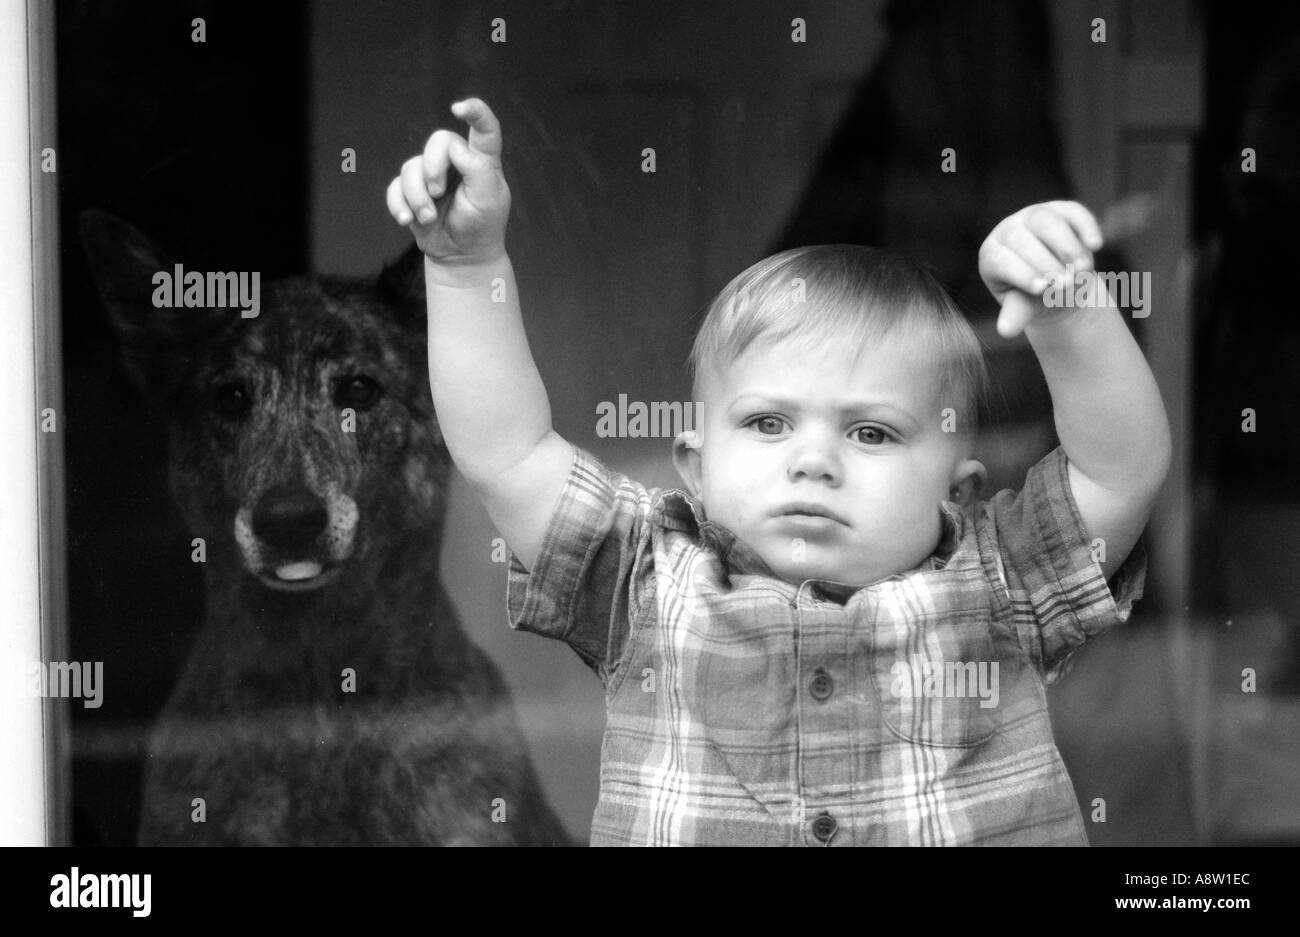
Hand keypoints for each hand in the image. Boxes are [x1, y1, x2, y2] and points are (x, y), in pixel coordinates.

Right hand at [386, 98, 510, 266]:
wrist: (462, 256)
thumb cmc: (482, 225)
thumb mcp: (490, 199)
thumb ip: (477, 169)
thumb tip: (455, 148)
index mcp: (482, 160)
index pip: (484, 129)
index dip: (475, 111)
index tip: (459, 108)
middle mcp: (456, 162)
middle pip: (437, 141)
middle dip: (433, 167)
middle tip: (438, 193)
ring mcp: (431, 176)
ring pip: (411, 166)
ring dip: (417, 195)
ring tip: (427, 217)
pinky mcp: (412, 193)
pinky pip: (395, 187)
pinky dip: (398, 203)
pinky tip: (407, 219)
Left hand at [978, 200, 1104, 337]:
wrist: (1063, 283)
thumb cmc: (1037, 296)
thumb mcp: (1027, 306)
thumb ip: (1018, 313)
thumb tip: (1005, 331)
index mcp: (992, 255)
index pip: (1000, 260)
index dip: (1021, 273)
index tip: (1042, 289)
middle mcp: (1007, 230)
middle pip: (1021, 239)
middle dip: (1046, 263)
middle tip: (1066, 284)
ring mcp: (1034, 216)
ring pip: (1045, 221)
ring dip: (1066, 246)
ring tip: (1083, 270)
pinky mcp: (1063, 210)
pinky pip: (1073, 212)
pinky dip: (1086, 226)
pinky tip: (1096, 245)